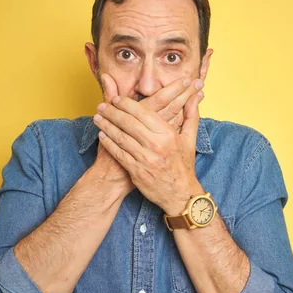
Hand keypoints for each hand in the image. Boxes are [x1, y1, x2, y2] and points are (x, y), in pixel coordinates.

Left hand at [93, 85, 203, 214]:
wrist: (180, 194)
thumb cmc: (184, 165)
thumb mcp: (190, 139)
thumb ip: (191, 116)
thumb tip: (195, 98)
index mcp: (168, 134)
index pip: (143, 113)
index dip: (127, 104)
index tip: (117, 98)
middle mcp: (156, 145)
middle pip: (128, 123)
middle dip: (112, 112)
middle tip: (102, 105)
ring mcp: (145, 159)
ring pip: (121, 137)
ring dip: (106, 126)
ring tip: (97, 117)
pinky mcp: (136, 171)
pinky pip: (119, 153)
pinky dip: (108, 143)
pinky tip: (102, 135)